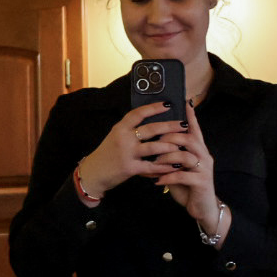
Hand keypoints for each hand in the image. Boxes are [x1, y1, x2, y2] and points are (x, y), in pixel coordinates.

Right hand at [74, 101, 188, 198]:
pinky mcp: (130, 168)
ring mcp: (127, 153)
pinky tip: (174, 165)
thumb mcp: (115, 136)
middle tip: (183, 124)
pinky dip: (164, 166)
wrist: (93, 172)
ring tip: (181, 144)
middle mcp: (123, 138)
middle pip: (150, 129)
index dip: (154, 108)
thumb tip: (152, 122)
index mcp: (120, 128)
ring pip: (153, 147)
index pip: (138, 113)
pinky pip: (151, 167)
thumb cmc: (107, 153)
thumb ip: (130, 129)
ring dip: (169, 146)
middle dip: (169, 126)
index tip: (168, 104)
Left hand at [155, 104, 221, 236]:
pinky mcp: (201, 182)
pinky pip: (183, 175)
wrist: (202, 208)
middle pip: (189, 138)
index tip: (185, 101)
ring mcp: (204, 169)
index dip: (190, 116)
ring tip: (155, 162)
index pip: (195, 129)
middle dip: (170, 137)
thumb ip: (171, 155)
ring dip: (167, 158)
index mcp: (199, 150)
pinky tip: (157, 181)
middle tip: (156, 141)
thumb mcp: (178, 167)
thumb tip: (156, 142)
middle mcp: (204, 156)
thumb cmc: (188, 185)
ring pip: (185, 156)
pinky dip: (168, 177)